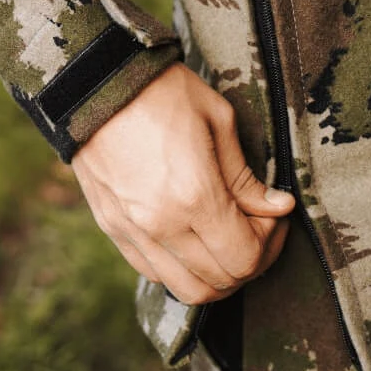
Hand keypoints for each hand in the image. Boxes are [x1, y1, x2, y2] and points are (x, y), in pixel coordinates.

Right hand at [70, 63, 295, 303]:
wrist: (93, 81)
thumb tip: (277, 207)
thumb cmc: (161, 91)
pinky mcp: (111, 227)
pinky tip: (190, 236)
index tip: (273, 214)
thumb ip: (245, 175)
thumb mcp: (217, 119)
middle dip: (250, 261)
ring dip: (215, 273)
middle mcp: (161, 224)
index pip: (245, 257)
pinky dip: (180, 268)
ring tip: (224, 237)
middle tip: (256, 227)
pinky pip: (152, 272)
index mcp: (193, 195)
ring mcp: (131, 230)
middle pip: (220, 282)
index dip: (270, 242)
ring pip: (186, 288)